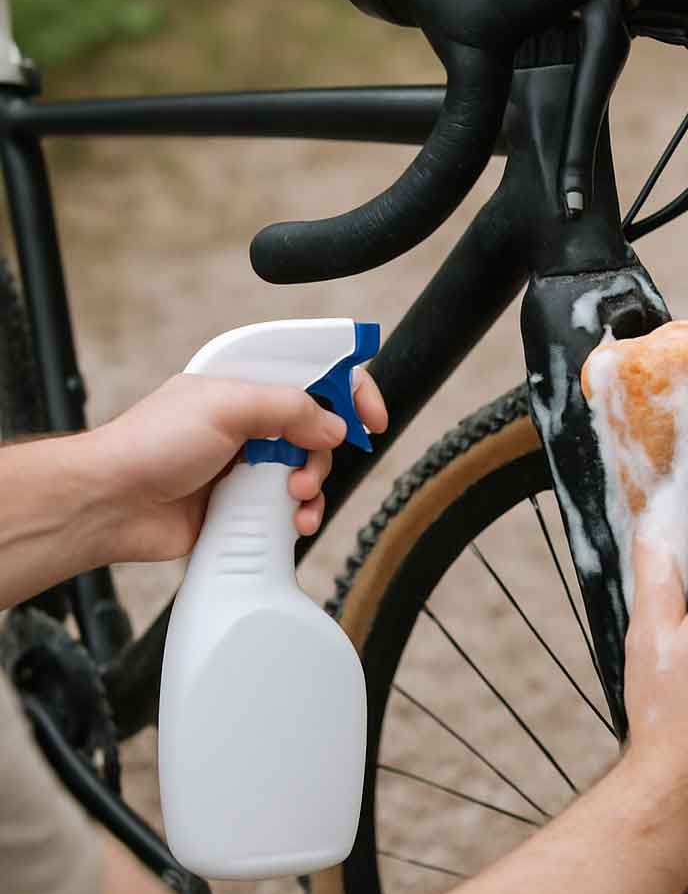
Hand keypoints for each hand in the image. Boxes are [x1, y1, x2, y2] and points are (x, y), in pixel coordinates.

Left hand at [84, 370, 386, 563]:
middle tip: (307, 467)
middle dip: (325, 451)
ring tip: (292, 498)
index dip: (349, 387)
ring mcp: (251, 462)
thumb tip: (333, 426)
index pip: (313, 371)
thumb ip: (288, 409)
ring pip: (311, 469)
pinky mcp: (247, 501)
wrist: (111, 504)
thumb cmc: (149, 445)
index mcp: (246, 383)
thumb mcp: (225, 408)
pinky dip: (302, 514)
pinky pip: (293, 505)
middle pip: (321, 428)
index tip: (371, 416)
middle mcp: (252, 420)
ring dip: (313, 485)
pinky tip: (294, 522)